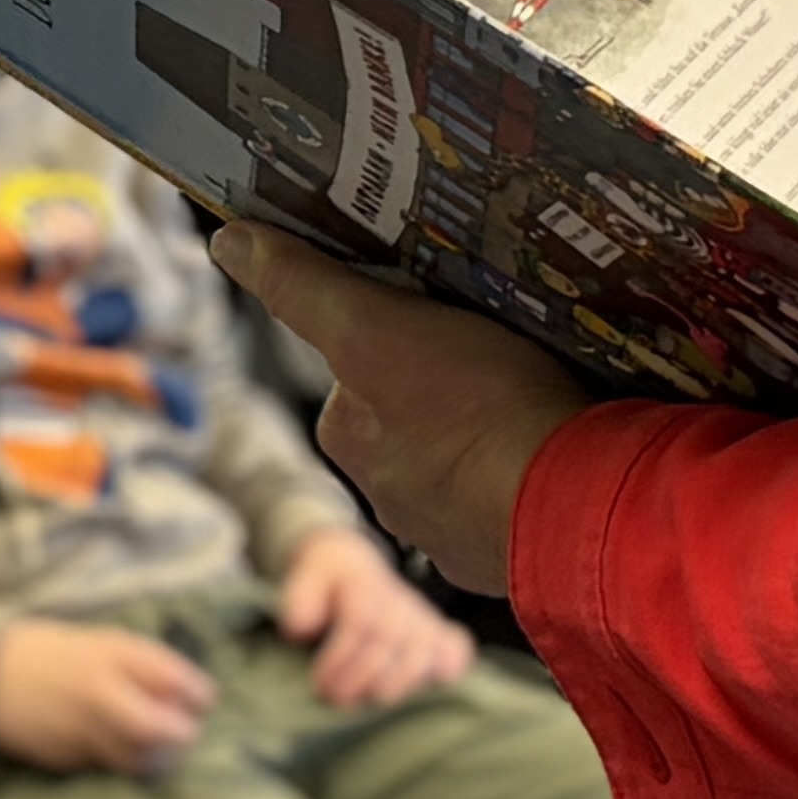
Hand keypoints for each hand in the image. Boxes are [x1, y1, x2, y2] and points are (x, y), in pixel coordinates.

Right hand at [0, 615, 216, 776]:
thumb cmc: (57, 654)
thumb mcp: (104, 644)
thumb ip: (148, 667)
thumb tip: (194, 697)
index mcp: (109, 658)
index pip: (174, 681)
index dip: (198, 695)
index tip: (203, 700)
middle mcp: (97, 696)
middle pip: (160, 731)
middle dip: (182, 735)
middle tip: (185, 730)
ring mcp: (81, 732)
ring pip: (140, 760)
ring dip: (160, 756)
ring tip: (158, 745)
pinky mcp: (67, 761)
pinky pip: (112, 767)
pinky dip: (127, 761)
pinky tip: (123, 748)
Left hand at [212, 229, 590, 595]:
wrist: (569, 503)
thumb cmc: (474, 404)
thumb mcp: (376, 323)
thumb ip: (304, 287)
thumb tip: (228, 242)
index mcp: (350, 437)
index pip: (359, 371)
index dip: (396, 336)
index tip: (442, 319)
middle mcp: (385, 493)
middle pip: (407, 420)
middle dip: (441, 393)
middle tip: (495, 357)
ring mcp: (446, 530)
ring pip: (457, 467)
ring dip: (481, 441)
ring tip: (528, 407)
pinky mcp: (501, 556)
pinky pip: (505, 505)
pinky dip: (518, 482)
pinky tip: (547, 459)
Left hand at [274, 524, 475, 710]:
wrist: (347, 563)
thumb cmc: (324, 581)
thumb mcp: (303, 579)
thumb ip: (299, 599)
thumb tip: (300, 627)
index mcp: (363, 585)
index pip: (360, 620)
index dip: (342, 656)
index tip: (320, 685)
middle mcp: (396, 600)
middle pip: (391, 639)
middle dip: (364, 674)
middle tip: (335, 699)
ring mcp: (419, 615)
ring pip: (424, 647)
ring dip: (402, 679)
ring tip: (376, 699)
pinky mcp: (435, 631)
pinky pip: (456, 645)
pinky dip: (453, 663)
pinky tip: (442, 681)